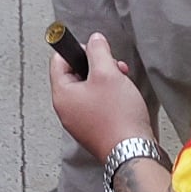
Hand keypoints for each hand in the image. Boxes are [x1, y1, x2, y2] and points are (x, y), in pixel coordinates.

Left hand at [47, 30, 153, 159]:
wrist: (132, 151)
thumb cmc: (118, 116)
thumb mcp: (107, 72)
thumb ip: (98, 51)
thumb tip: (94, 40)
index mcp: (62, 95)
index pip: (58, 61)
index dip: (78, 50)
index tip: (95, 51)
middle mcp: (66, 110)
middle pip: (75, 75)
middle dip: (97, 66)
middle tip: (113, 68)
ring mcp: (79, 122)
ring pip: (88, 90)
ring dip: (105, 81)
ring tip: (122, 82)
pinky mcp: (93, 130)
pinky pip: (95, 105)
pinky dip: (108, 97)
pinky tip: (123, 99)